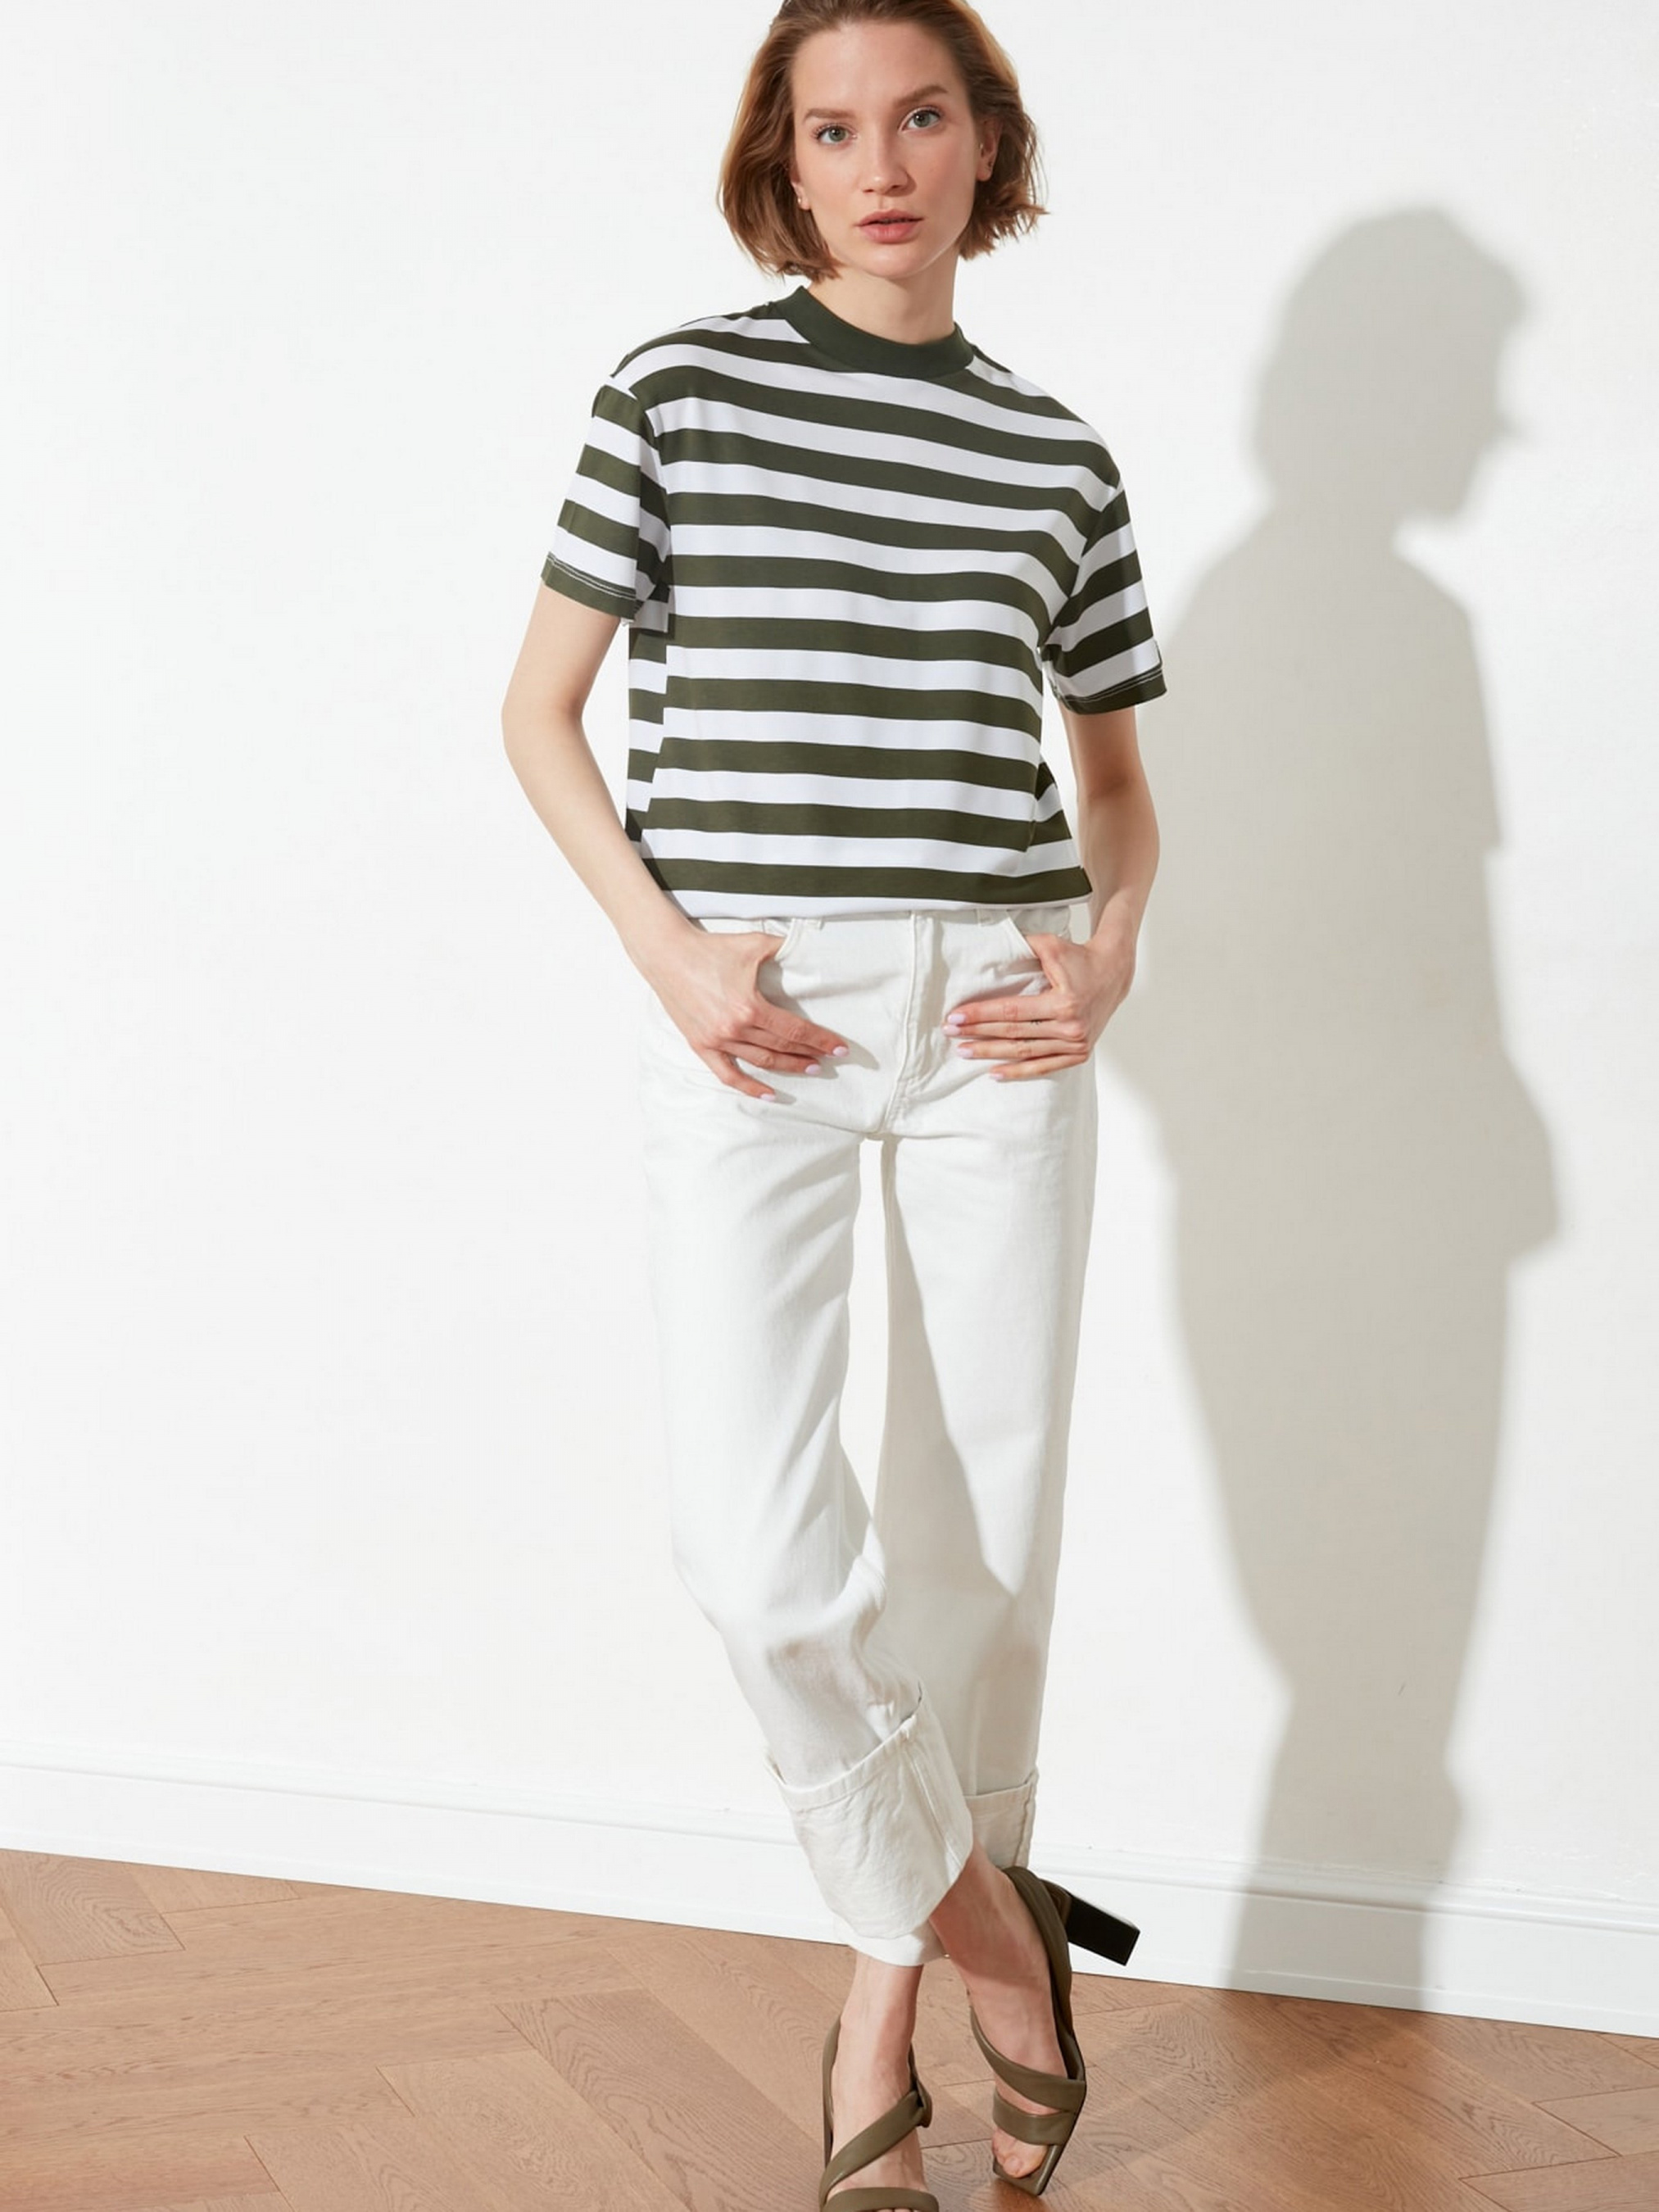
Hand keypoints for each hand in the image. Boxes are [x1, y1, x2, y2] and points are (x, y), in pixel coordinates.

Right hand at [643, 928, 848, 1100]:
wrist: (667, 955)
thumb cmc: (710, 948)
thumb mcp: (753, 944)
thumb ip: (784, 947)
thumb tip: (810, 947)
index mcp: (749, 1006)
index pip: (794, 1030)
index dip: (820, 1040)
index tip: (840, 1048)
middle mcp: (734, 1028)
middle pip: (782, 1048)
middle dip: (810, 1054)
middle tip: (830, 1059)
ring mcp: (716, 1040)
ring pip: (761, 1062)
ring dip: (788, 1068)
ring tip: (809, 1069)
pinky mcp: (701, 1045)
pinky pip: (728, 1074)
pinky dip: (749, 1087)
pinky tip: (769, 1094)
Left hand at [943, 920, 1135, 1080]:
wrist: (1113, 973)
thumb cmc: (1080, 958)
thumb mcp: (1052, 945)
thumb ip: (1022, 946)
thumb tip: (990, 952)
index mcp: (1063, 1002)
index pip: (1011, 1011)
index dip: (982, 1014)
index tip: (956, 1016)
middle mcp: (1070, 1026)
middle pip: (1013, 1034)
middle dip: (978, 1034)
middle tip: (951, 1033)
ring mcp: (1075, 1043)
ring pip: (1024, 1052)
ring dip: (991, 1054)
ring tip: (965, 1051)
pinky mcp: (1079, 1053)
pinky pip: (1044, 1066)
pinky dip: (1019, 1072)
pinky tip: (995, 1073)